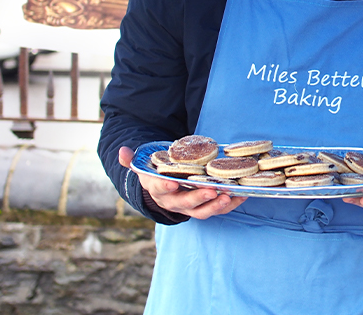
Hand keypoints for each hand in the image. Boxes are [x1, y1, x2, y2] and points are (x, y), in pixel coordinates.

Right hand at [118, 146, 246, 219]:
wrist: (164, 191)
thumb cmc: (156, 175)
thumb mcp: (143, 167)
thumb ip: (132, 160)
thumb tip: (122, 151)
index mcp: (159, 191)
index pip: (161, 190)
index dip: (166, 188)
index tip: (172, 183)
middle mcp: (174, 202)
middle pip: (186, 203)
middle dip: (198, 198)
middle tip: (211, 191)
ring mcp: (190, 207)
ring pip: (203, 211)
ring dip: (216, 205)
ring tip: (228, 196)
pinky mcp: (205, 207)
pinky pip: (218, 209)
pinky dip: (230, 204)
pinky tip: (241, 196)